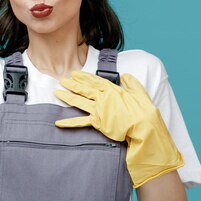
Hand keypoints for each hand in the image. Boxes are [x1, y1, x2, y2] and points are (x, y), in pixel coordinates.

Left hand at [55, 72, 183, 187]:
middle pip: (84, 88)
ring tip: (56, 92)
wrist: (144, 127)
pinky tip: (58, 123)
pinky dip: (69, 123)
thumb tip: (125, 75)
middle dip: (72, 83)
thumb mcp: (140, 92)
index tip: (75, 73)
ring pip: (79, 101)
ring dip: (67, 97)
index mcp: (112, 90)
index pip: (95, 80)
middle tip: (62, 79)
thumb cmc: (144, 111)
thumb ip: (132, 82)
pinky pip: (80, 122)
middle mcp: (103, 98)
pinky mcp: (97, 122)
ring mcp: (98, 110)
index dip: (84, 77)